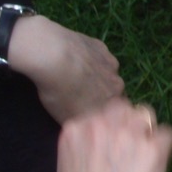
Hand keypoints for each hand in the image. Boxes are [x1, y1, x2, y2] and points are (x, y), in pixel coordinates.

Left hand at [8, 15, 123, 123]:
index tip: (86, 111)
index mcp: (113, 101)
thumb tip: (85, 125)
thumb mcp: (68, 118)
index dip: (100, 112)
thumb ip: (82, 122)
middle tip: (77, 94)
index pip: (114, 111)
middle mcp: (117, 81)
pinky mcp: (100, 46)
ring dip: (94, 75)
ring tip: (72, 76)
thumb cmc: (60, 92)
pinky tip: (70, 60)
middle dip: (99, 93)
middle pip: (112, 90)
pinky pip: (97, 55)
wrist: (53, 56)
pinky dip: (87, 59)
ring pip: (105, 72)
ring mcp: (110, 62)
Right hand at [55, 99, 171, 171]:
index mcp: (76, 129)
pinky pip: (166, 135)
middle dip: (129, 125)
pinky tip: (154, 169)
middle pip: (125, 108)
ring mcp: (128, 134)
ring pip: (146, 116)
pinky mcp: (152, 149)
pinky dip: (163, 149)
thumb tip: (100, 143)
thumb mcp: (70, 169)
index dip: (111, 130)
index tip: (112, 149)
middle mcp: (101, 124)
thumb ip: (84, 147)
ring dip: (147, 133)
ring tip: (142, 160)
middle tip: (130, 152)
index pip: (102, 112)